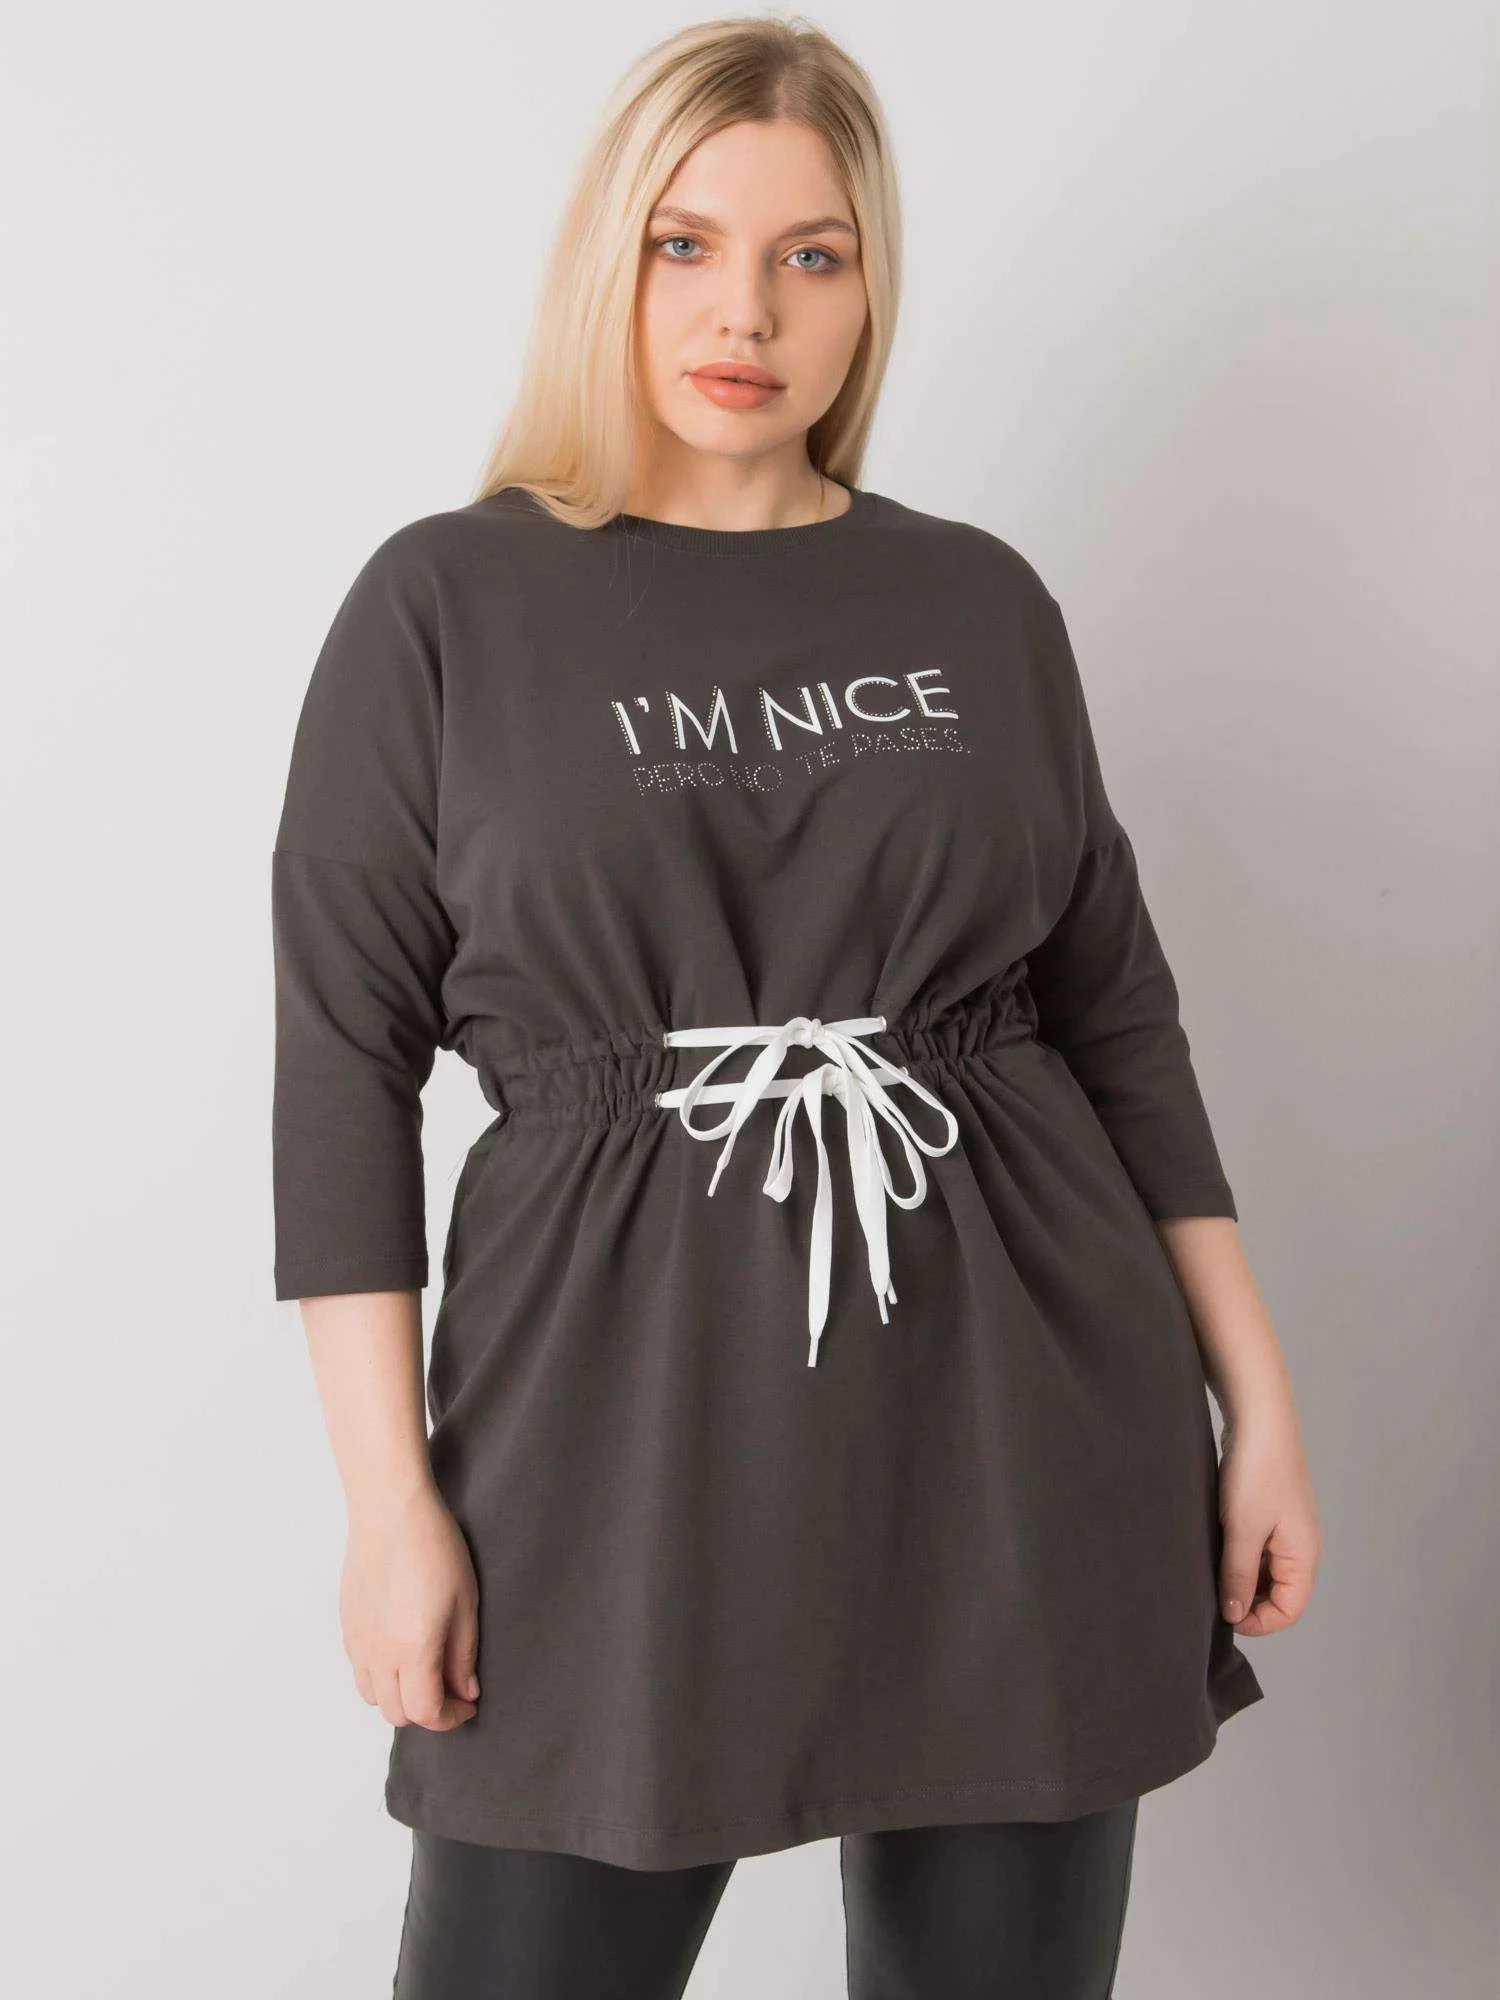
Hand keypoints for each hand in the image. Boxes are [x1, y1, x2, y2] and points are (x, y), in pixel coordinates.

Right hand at [339, 1482, 480, 1729]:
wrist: (390, 1509)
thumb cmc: (433, 1546)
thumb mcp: (465, 1601)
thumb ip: (463, 1654)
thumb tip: (465, 1691)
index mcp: (413, 1650)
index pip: (425, 1713)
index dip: (450, 1717)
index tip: (467, 1705)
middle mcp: (378, 1653)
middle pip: (397, 1713)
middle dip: (427, 1711)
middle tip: (452, 1688)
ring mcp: (358, 1641)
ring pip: (372, 1696)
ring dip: (400, 1696)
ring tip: (425, 1670)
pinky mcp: (347, 1624)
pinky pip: (359, 1670)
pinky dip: (380, 1676)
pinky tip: (401, 1650)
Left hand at [1216, 1399, 1321, 1636]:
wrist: (1258, 1418)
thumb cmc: (1257, 1472)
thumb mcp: (1243, 1530)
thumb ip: (1239, 1575)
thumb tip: (1235, 1614)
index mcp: (1304, 1556)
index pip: (1290, 1611)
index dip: (1258, 1622)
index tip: (1224, 1615)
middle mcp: (1300, 1546)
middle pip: (1278, 1594)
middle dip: (1248, 1600)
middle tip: (1212, 1592)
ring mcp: (1285, 1528)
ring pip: (1264, 1570)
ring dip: (1240, 1576)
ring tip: (1211, 1567)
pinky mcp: (1268, 1511)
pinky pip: (1256, 1547)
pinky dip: (1238, 1554)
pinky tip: (1215, 1544)